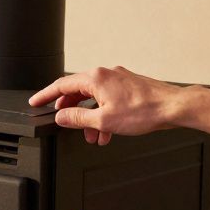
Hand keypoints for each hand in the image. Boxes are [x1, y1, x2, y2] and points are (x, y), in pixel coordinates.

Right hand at [29, 66, 188, 145]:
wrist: (174, 107)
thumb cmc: (144, 111)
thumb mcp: (103, 120)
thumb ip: (77, 118)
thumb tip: (62, 116)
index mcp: (95, 78)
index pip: (61, 85)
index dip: (45, 96)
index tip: (35, 102)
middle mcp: (106, 74)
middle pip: (78, 91)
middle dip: (71, 111)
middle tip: (65, 123)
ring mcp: (119, 79)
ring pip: (95, 98)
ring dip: (90, 117)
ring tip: (93, 136)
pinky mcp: (130, 85)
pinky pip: (108, 99)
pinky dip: (103, 114)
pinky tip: (108, 130)